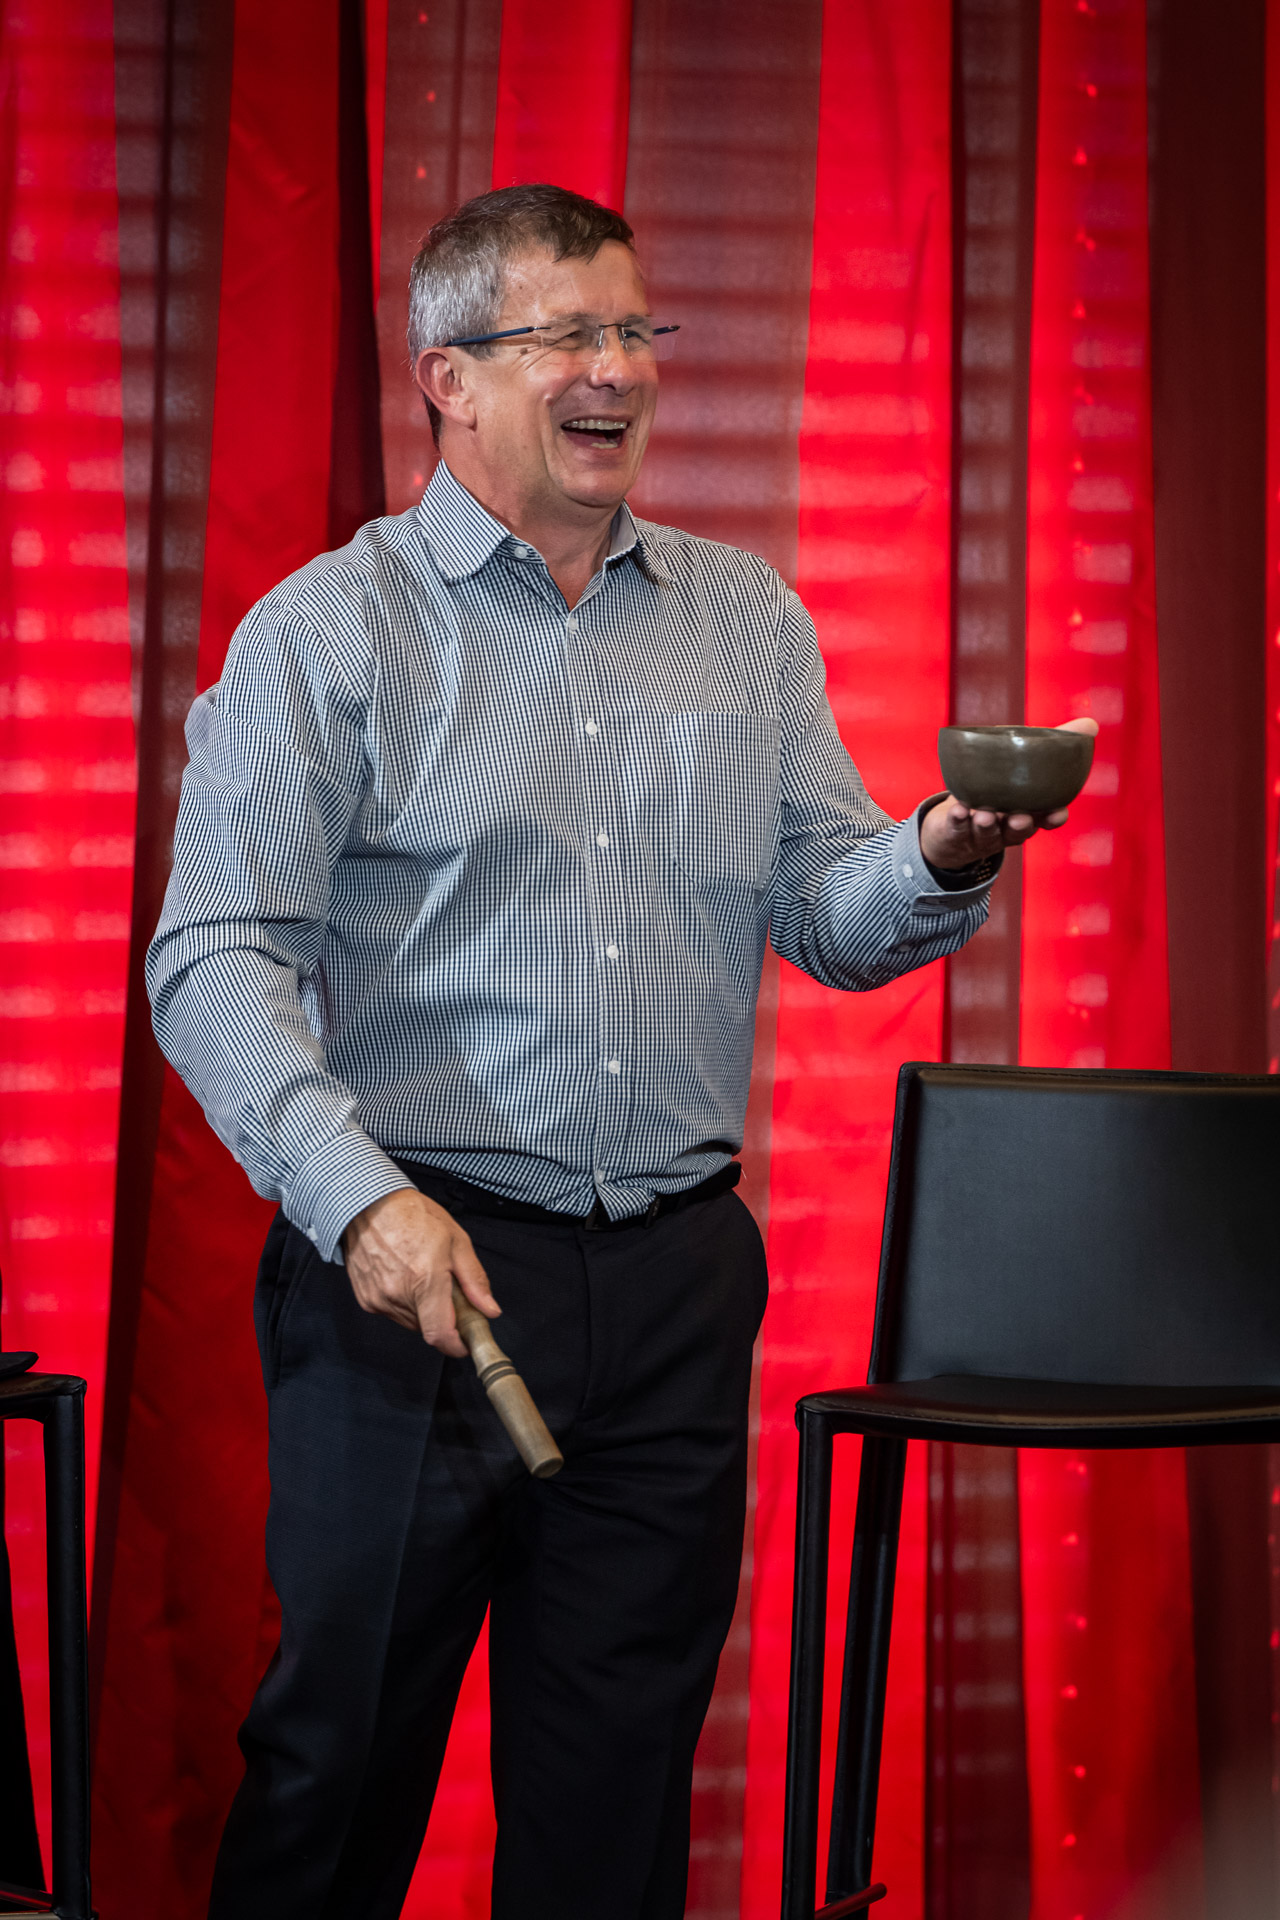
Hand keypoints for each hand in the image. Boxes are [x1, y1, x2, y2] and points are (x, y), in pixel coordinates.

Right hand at [342, 1187, 499, 1356]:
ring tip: (422, 1276)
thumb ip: (474, 1280)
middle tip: (446, 1290)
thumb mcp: (456, 1240)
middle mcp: (398, 1294)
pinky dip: (404, 1303)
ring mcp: (379, 1299)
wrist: (369, 1205)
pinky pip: (393, 1313)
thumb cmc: (413, 1216)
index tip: (465, 1343)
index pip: (440, 1334)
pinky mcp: (366, 1300)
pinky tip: (403, 1276)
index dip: (456, 1345)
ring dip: (423, 1310)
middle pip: (428, 1328)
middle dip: (443, 1317)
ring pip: (411, 1322)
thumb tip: (489, 1309)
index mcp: (425, 1279)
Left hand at [919, 716, 1099, 870]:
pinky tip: (959, 810)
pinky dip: (959, 820)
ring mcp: (982, 833)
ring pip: (987, 832)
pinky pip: (957, 828)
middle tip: (1019, 818)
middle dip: (1020, 826)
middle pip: (1018, 830)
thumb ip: (1056, 748)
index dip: (1054, 819)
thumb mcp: (1025, 767)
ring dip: (987, 825)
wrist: (955, 821)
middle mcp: (1007, 827)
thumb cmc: (1000, 789)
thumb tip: (1091, 724)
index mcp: (1028, 814)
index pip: (1046, 820)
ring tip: (984, 815)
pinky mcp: (956, 832)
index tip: (1057, 814)